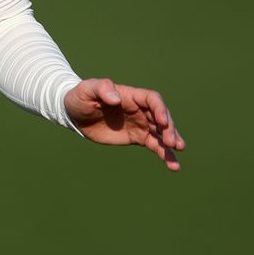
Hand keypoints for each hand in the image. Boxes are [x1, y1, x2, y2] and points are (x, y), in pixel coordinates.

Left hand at [64, 78, 184, 170]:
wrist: (75, 113)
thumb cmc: (81, 97)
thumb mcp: (87, 89)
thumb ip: (102, 89)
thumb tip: (116, 98)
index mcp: (131, 96)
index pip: (152, 100)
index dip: (160, 109)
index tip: (162, 122)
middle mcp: (140, 109)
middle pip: (161, 117)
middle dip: (169, 129)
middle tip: (172, 142)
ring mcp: (140, 124)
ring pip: (161, 133)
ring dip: (171, 143)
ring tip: (178, 155)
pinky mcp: (136, 137)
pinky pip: (154, 145)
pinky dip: (163, 154)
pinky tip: (172, 165)